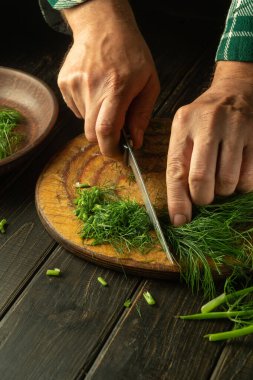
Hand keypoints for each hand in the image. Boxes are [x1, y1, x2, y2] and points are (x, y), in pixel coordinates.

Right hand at [58, 0, 159, 156]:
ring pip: (84, 121)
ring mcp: (74, 84)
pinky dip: (87, 107)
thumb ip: (142, 115)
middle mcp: (92, 87)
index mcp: (117, 88)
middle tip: (116, 132)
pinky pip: (76, 108)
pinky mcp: (64, 82)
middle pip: (90, 133)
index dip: (110, 149)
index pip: (106, 130)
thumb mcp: (149, 83)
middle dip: (103, 139)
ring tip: (106, 97)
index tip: (118, 155)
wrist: (103, 26)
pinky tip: (95, 90)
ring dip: (96, 118)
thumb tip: (135, 142)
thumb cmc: (131, 54)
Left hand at [167, 61, 252, 225]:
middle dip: (202, 198)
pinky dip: (241, 185)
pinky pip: (249, 179)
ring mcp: (236, 129)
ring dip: (223, 191)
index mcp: (184, 125)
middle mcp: (209, 124)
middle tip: (204, 196)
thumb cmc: (205, 119)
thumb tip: (180, 211)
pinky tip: (237, 172)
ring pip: (227, 183)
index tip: (180, 221)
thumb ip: (180, 165)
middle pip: (201, 179)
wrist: (236, 91)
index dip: (177, 201)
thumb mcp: (184, 133)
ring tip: (221, 178)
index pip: (176, 170)